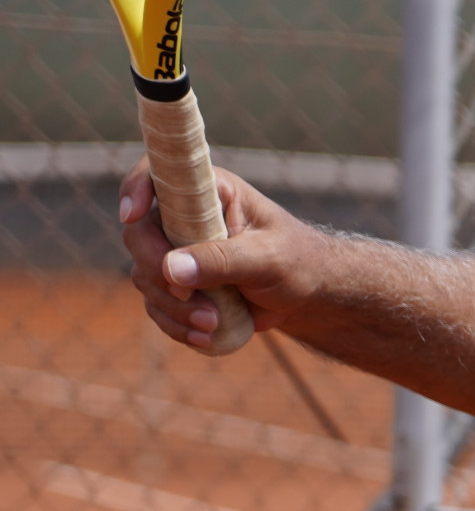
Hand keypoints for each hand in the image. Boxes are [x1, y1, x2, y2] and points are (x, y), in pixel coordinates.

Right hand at [120, 160, 332, 348]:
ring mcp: (177, 251)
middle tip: (188, 298)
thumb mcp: (268, 257)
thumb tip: (170, 268)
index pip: (158, 175)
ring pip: (145, 276)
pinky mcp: (178, 284)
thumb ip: (223, 260)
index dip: (136, 188)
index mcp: (209, 191)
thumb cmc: (296, 261)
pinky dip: (175, 323)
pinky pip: (156, 304)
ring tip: (212, 323)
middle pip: (139, 234)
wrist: (307, 295)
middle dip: (157, 272)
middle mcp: (185, 217)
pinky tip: (205, 335)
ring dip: (173, 306)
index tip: (131, 215)